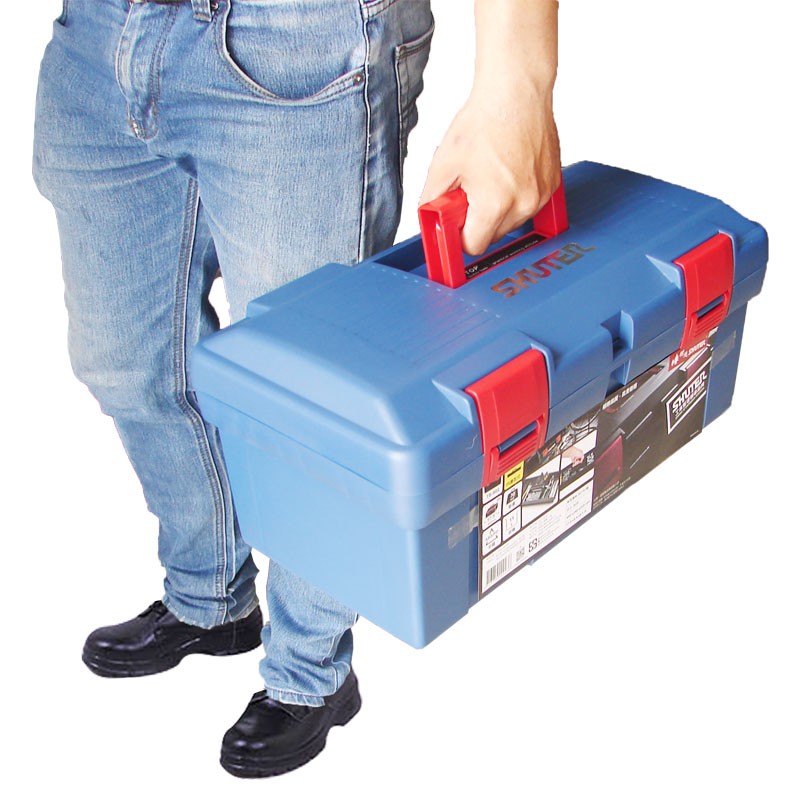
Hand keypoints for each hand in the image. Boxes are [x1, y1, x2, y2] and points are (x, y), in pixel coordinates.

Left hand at [419, 0, 560, 255]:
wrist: (516, 91)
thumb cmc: (484, 120)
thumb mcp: (443, 163)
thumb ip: (431, 200)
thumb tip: (429, 220)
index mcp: (495, 204)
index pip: (474, 246)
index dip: (460, 236)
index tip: (455, 224)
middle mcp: (523, 204)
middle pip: (493, 236)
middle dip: (477, 220)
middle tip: (469, 191)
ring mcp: (541, 195)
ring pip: (512, 222)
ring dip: (497, 209)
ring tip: (489, 176)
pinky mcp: (552, 185)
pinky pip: (528, 205)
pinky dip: (515, 196)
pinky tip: (506, 171)